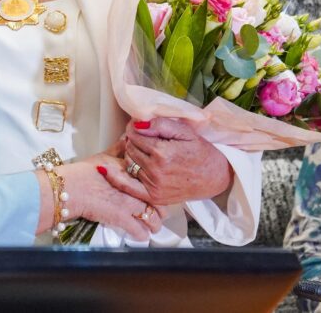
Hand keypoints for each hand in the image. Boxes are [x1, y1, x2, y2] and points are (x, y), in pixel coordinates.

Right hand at [58, 160, 164, 240]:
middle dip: (160, 210)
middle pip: (161, 202)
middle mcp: (136, 189)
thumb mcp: (105, 156)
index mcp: (134, 173)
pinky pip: (140, 232)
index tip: (160, 194)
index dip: (160, 190)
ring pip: (154, 220)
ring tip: (151, 226)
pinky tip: (141, 235)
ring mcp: (130, 204)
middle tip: (157, 212)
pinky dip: (142, 235)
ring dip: (154, 225)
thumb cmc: (85, 173)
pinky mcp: (122, 219)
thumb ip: (119, 150)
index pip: (157, 183)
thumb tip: (127, 140)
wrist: (72, 188)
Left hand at [106, 118, 231, 204]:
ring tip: (142, 150)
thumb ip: (160, 124)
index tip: (139, 126)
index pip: (135, 134)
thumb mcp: (185, 132)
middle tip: (142, 137)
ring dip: (131, 155)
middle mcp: (156, 170)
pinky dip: (116, 177)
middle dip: (133, 140)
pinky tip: (106, 169)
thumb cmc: (201, 152)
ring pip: (128, 163)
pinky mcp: (153, 196)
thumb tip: (138, 123)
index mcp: (163, 152)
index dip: (135, 128)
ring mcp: (154, 185)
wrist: (214, 177)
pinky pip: (128, 185)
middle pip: (130, 148)